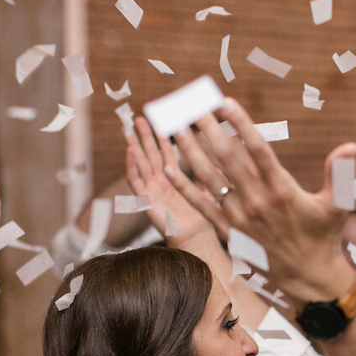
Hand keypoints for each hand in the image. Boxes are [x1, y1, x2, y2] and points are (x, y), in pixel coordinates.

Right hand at [124, 117, 229, 245]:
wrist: (198, 239)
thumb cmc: (206, 217)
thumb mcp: (210, 187)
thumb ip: (213, 169)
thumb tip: (227, 148)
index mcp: (175, 177)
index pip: (167, 151)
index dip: (163, 135)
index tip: (161, 117)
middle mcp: (162, 182)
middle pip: (150, 153)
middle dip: (144, 135)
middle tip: (139, 117)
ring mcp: (152, 190)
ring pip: (140, 163)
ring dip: (134, 145)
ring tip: (128, 129)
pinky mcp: (146, 201)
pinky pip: (136, 182)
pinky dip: (132, 166)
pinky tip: (130, 152)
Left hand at [184, 98, 355, 302]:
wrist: (310, 279)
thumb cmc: (324, 237)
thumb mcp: (337, 204)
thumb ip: (339, 174)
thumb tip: (352, 146)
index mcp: (283, 189)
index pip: (258, 149)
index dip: (240, 123)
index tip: (225, 102)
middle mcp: (257, 201)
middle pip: (227, 158)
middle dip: (208, 129)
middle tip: (192, 106)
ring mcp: (240, 217)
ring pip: (209, 178)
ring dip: (190, 151)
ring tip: (176, 127)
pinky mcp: (229, 232)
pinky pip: (201, 205)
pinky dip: (183, 187)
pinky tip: (167, 168)